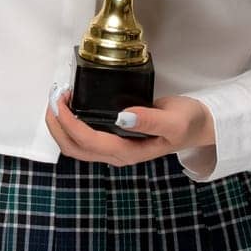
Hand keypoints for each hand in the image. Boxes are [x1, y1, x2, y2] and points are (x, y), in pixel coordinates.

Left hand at [45, 86, 214, 166]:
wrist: (198, 127)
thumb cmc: (187, 123)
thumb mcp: (175, 121)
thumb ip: (151, 120)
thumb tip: (122, 116)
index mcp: (129, 152)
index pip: (88, 141)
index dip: (69, 122)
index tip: (60, 100)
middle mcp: (117, 155)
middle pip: (73, 147)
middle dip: (56, 124)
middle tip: (53, 96)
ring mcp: (113, 149)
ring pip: (74, 145)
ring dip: (59, 124)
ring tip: (57, 98)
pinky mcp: (112, 140)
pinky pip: (82, 138)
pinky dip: (69, 123)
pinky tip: (69, 105)